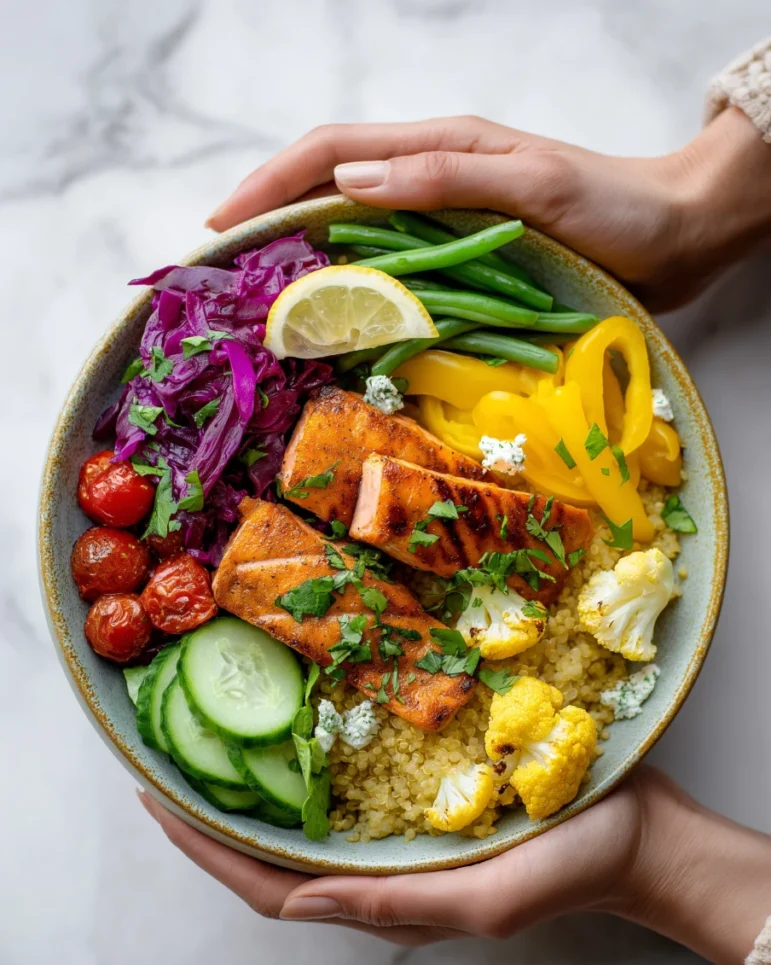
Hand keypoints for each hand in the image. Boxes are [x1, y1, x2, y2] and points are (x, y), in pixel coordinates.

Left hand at [139, 765, 770, 964]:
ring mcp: (403, 829)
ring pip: (307, 817)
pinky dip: (312, 761)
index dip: (208, 851)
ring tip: (219, 737)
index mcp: (387, 899)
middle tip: (170, 759)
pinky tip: (301, 722)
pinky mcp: (427, 791)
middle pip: (276, 851)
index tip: (158, 801)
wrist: (640, 832)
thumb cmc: (573, 865)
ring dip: (257, 785)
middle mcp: (382, 865)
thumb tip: (301, 898)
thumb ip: (395, 904)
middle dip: (215, 815)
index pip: (272, 886)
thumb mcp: (489, 899)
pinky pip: (353, 782)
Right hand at [207, 108, 770, 311]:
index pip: (331, 152)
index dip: (269, 184)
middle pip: (326, 190)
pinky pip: (389, 272)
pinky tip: (329, 321)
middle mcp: (428, 181)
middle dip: (266, 221)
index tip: (219, 227)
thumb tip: (348, 180)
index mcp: (438, 147)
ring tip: (253, 301)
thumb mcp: (532, 181)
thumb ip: (446, 174)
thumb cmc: (612, 206)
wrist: (670, 238)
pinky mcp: (458, 263)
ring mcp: (441, 223)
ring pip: (350, 233)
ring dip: (298, 260)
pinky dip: (350, 292)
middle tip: (219, 273)